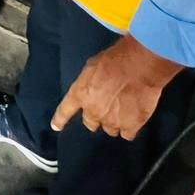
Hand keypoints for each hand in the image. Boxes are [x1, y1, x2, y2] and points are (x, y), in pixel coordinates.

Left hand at [51, 35, 183, 139]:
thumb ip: (88, 83)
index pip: (64, 111)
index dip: (60, 120)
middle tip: (107, 106)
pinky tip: (134, 119)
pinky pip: (127, 134)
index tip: (56, 126)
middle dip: (97, 116)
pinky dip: (130, 128)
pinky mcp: (130, 126)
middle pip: (90, 122)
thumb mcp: (92, 66)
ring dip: (114, 122)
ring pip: (109, 129)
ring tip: (124, 109)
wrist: (138, 65)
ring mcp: (111, 121)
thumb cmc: (116, 59)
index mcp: (80, 94)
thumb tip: (92, 88)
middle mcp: (93, 110)